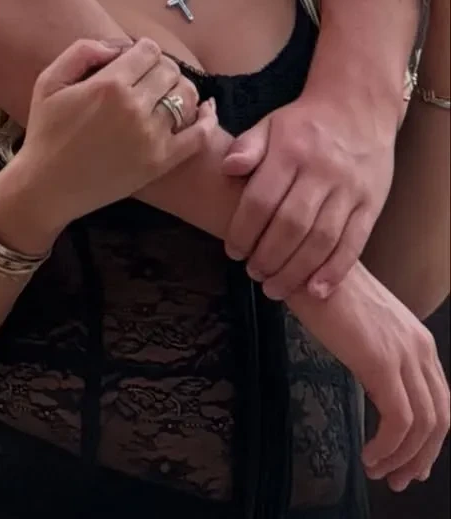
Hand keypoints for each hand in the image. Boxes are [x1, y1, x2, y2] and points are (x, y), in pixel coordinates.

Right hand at [14, 37, 215, 241]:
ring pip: (187, 96)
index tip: (132, 60)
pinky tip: (205, 110)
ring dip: (180, 88)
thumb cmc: (46, 131)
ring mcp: (152, 137)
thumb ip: (82, 50)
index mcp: (109, 85)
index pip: (148, 50)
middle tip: (145, 78)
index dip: (142, 49)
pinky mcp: (161, 162)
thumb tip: (119, 45)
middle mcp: (135, 108)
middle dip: (160, 67)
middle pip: (170, 69)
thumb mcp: (49, 80)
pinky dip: (207, 119)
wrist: (48, 186)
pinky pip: (199, 135)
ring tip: (164, 93)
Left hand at [222, 93, 393, 301]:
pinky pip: (354, 244)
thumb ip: (247, 147)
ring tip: (275, 287)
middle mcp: (321, 172)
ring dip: (297, 270)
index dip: (244, 230)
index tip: (232, 251)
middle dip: (268, 257)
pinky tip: (316, 289)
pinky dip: (334, 271)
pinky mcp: (371, 205)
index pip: (262, 199)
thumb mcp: (270, 124)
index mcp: (290, 151)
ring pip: (322, 239)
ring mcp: (349, 190)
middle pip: (292, 225)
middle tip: (253, 274)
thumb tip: (226, 168)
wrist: (358, 107)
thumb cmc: (304, 123)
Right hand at [291, 264, 449, 490]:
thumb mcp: (361, 324)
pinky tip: (369, 456)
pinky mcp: (380, 362)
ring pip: (423, 426)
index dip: (429, 438)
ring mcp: (403, 353)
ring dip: (403, 458)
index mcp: (417, 338)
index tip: (410, 462)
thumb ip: (377, 354)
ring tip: (379, 472)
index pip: (439, 400)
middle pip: (439, 418)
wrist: (301, 259)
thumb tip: (377, 391)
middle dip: (421, 457)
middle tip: (398, 479)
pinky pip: (399, 421)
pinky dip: (387, 448)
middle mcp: (419, 346)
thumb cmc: (320, 288)